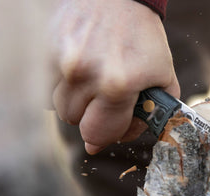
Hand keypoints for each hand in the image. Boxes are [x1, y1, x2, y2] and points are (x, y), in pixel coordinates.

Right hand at [49, 0, 179, 153]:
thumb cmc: (144, 40)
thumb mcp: (163, 77)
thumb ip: (149, 115)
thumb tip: (115, 141)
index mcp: (117, 85)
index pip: (98, 134)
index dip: (108, 135)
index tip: (115, 127)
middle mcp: (84, 75)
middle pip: (75, 123)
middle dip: (92, 117)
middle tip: (107, 98)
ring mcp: (62, 63)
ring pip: (59, 107)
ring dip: (77, 101)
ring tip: (95, 79)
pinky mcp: (46, 52)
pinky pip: (49, 87)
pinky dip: (65, 85)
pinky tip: (81, 66)